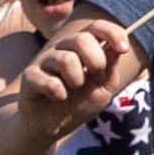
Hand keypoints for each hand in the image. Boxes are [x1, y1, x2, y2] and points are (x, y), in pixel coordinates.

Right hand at [12, 15, 140, 125]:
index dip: (112, 33)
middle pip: (81, 39)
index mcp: (81, 48)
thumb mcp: (102, 89)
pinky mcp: (29, 76)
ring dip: (77, 80)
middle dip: (96, 61)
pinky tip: (56, 98)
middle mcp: (62, 49)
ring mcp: (44, 61)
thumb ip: (110, 69)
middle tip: (94, 77)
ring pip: (66, 59)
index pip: (96, 27)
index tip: (124, 49)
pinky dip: (59, 94)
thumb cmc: (78, 104)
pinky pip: (50, 82)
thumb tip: (118, 48)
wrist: (50, 126)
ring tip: (73, 89)